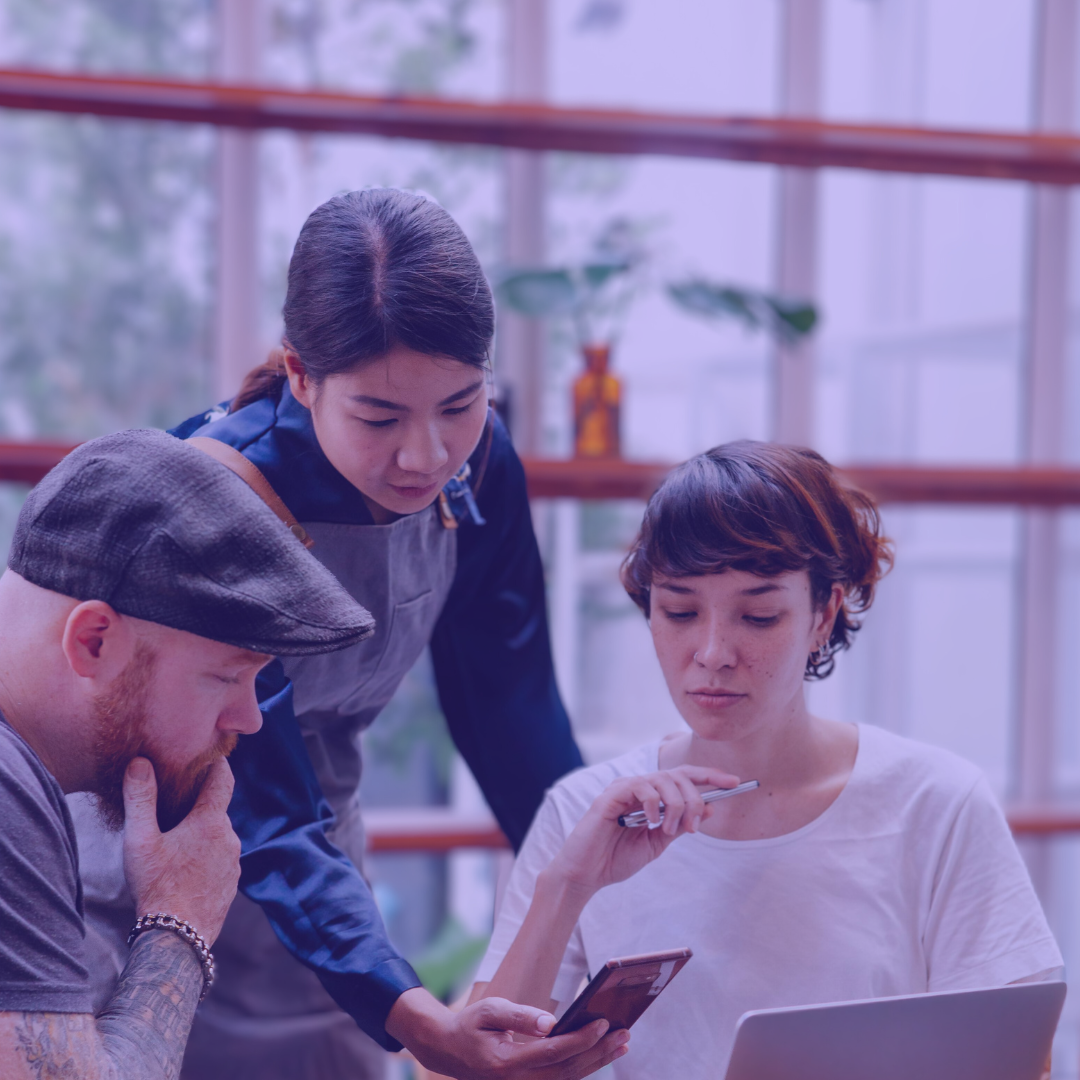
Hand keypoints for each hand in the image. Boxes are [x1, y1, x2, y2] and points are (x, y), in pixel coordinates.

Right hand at [121, 756, 239, 944]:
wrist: (177, 938)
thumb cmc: (156, 887)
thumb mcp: (140, 841)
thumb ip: (139, 799)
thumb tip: (140, 762)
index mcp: (211, 821)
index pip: (223, 778)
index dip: (215, 763)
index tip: (206, 754)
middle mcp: (230, 837)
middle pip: (217, 807)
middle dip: (199, 801)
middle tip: (175, 799)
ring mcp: (234, 862)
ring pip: (218, 834)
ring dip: (201, 831)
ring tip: (176, 837)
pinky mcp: (232, 882)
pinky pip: (220, 857)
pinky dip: (206, 854)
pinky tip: (185, 864)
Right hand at [387, 988, 628, 1079]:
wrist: (449, 1051)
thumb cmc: (471, 1026)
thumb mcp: (490, 1011)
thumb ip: (520, 1017)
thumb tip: (551, 1022)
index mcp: (506, 1063)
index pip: (553, 1052)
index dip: (580, 1039)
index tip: (603, 1022)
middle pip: (568, 1071)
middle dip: (599, 1053)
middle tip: (625, 1034)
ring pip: (568, 1079)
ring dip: (597, 1061)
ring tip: (622, 1043)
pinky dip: (583, 1066)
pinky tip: (600, 1053)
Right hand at [548, 766, 738, 895]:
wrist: (587, 874)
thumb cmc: (617, 858)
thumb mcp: (658, 844)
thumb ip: (681, 825)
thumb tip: (709, 809)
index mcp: (652, 797)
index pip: (684, 777)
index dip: (710, 776)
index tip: (735, 783)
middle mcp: (640, 787)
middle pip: (678, 775)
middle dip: (695, 796)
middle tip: (695, 823)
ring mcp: (625, 788)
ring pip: (662, 779)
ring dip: (676, 805)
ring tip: (670, 829)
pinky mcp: (611, 795)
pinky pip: (639, 786)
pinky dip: (653, 803)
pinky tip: (652, 822)